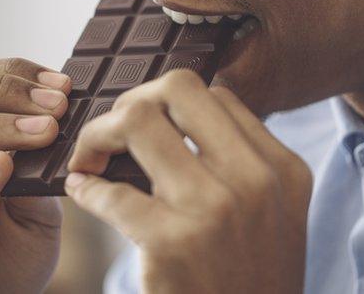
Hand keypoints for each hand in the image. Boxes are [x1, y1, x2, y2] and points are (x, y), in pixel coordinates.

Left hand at [64, 69, 311, 293]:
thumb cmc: (249, 283)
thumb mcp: (271, 218)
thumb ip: (240, 167)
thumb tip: (172, 120)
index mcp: (281, 169)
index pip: (216, 94)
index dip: (168, 102)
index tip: (144, 126)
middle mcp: (254, 180)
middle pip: (178, 89)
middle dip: (131, 101)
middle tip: (111, 133)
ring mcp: (214, 209)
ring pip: (138, 120)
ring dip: (98, 134)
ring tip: (88, 158)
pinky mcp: (171, 242)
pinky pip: (109, 190)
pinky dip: (85, 187)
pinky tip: (82, 193)